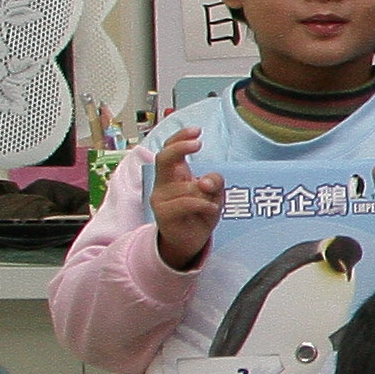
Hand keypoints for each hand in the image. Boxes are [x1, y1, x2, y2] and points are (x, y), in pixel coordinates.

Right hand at [147, 125, 223, 268]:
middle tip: (198, 144)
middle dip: (180, 148)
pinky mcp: (163, 214)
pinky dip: (204, 205)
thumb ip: (214, 183)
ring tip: (211, 205)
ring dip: (207, 194)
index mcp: (173, 175)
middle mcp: (162, 184)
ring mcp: (160, 199)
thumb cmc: (201, 214)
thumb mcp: (214, 195)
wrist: (190, 242)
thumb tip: (204, 180)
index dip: (180, 138)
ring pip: (187, 186)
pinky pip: (187, 202)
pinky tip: (211, 210)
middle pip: (164, 158)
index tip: (197, 131)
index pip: (169, 150)